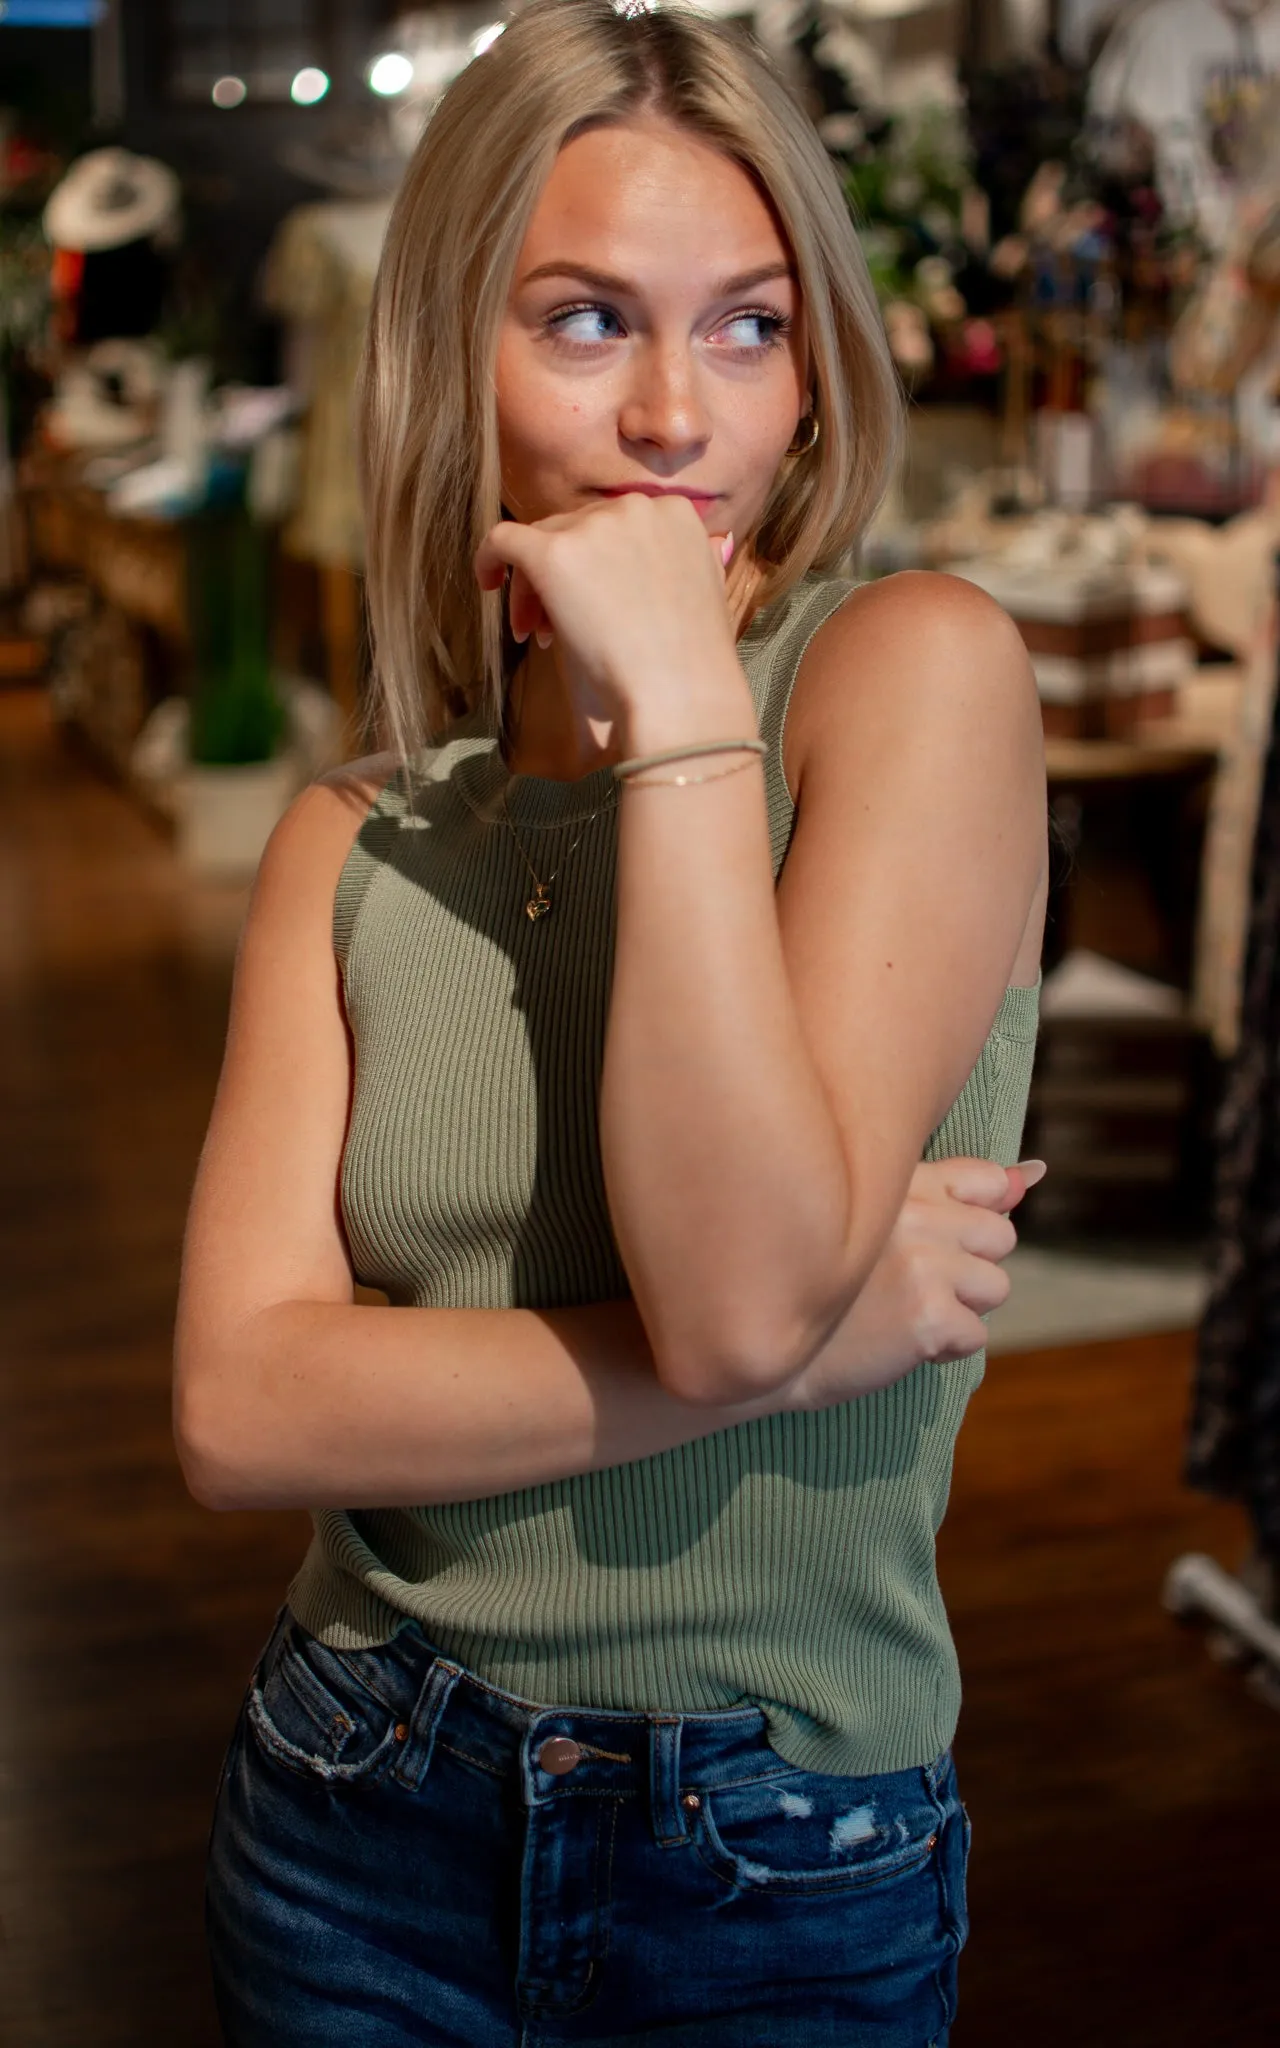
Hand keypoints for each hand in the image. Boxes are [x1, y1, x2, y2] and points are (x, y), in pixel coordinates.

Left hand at [474, 495, 746, 750]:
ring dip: (536, 587)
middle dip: (563, 579)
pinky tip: (487, 583)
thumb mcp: (713, 594)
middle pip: (575, 530)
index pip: (614, 526)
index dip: (597, 564)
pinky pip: (504, 540)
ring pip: (542, 540)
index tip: (593, 604)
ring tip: (540, 637)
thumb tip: (716, 546)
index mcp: (674, 513)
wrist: (682, 693)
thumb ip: (703, 562)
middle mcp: (634, 507)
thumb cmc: (695, 662)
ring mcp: (593, 527)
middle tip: (553, 631)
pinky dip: (491, 559)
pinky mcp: (555, 553)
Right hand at [782, 1157, 1043, 1412]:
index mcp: (899, 1182)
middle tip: (906, 1284)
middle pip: (999, 1237)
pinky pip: (976, 1336)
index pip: (985, 1181)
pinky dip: (944, 1348)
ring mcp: (922, 1263)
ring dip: (960, 1309)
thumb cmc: (826, 1283)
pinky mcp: (927, 1315)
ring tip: (902, 1311)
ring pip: (996, 1287)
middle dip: (967, 1268)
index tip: (931, 1243)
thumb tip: (1033, 1174)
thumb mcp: (882, 1219)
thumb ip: (956, 1193)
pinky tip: (898, 1340)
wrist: (770, 1348)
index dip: (971, 1218)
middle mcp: (913, 1213)